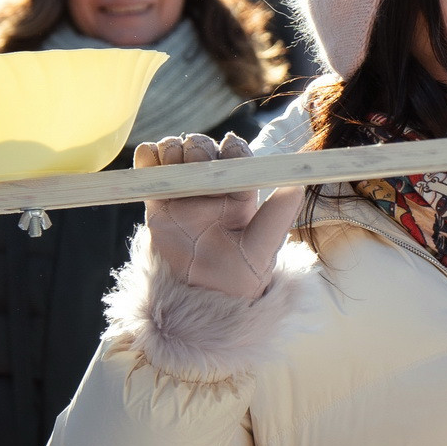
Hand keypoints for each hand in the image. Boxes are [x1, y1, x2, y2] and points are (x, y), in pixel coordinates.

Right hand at [137, 133, 302, 300]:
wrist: (200, 298)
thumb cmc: (240, 278)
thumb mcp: (263, 249)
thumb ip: (278, 216)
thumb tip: (299, 184)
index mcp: (240, 191)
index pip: (236, 155)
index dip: (230, 148)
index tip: (226, 155)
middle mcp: (212, 186)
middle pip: (202, 147)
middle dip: (198, 148)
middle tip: (195, 166)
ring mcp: (183, 191)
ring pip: (175, 150)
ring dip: (172, 149)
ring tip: (173, 168)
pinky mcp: (158, 200)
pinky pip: (149, 166)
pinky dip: (146, 156)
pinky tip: (151, 165)